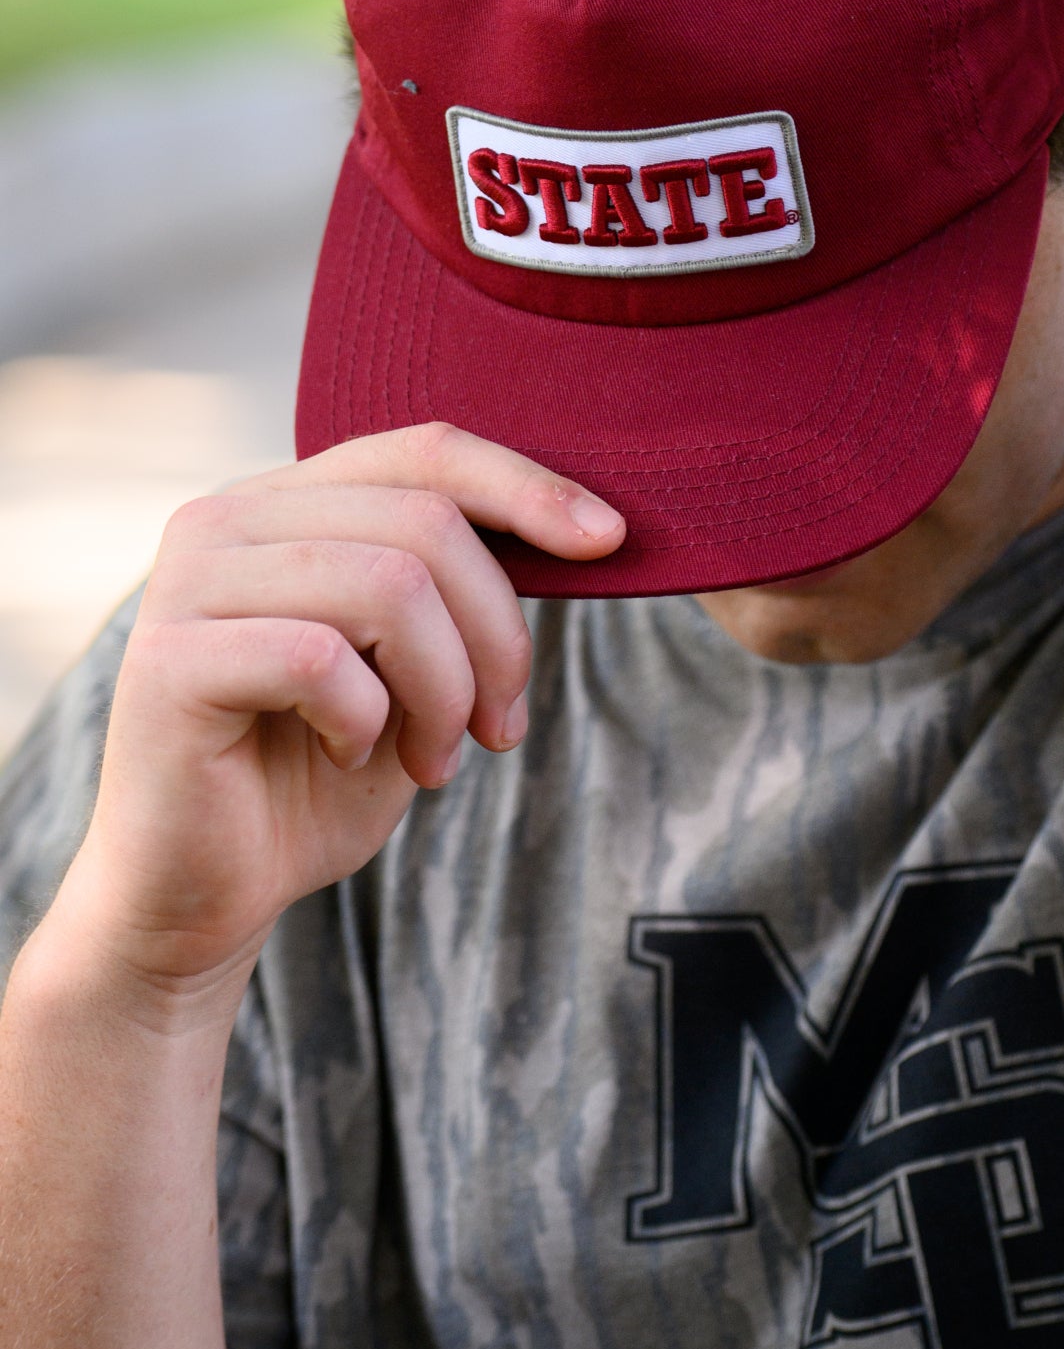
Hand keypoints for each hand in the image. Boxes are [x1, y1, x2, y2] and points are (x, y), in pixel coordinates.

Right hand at [49, 426, 623, 1018]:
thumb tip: (586, 527)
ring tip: (433, 757)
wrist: (202, 896)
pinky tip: (348, 757)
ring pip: (389, 586)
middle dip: (495, 635)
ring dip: (442, 690)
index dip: (526, 487)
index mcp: (285, 502)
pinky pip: (320, 658)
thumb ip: (458, 591)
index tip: (611, 541)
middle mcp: (226, 518)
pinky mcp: (167, 658)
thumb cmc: (312, 778)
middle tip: (498, 730)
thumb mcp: (412, 669)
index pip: (424, 452)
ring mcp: (187, 581)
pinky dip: (367, 721)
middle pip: (425, 523)